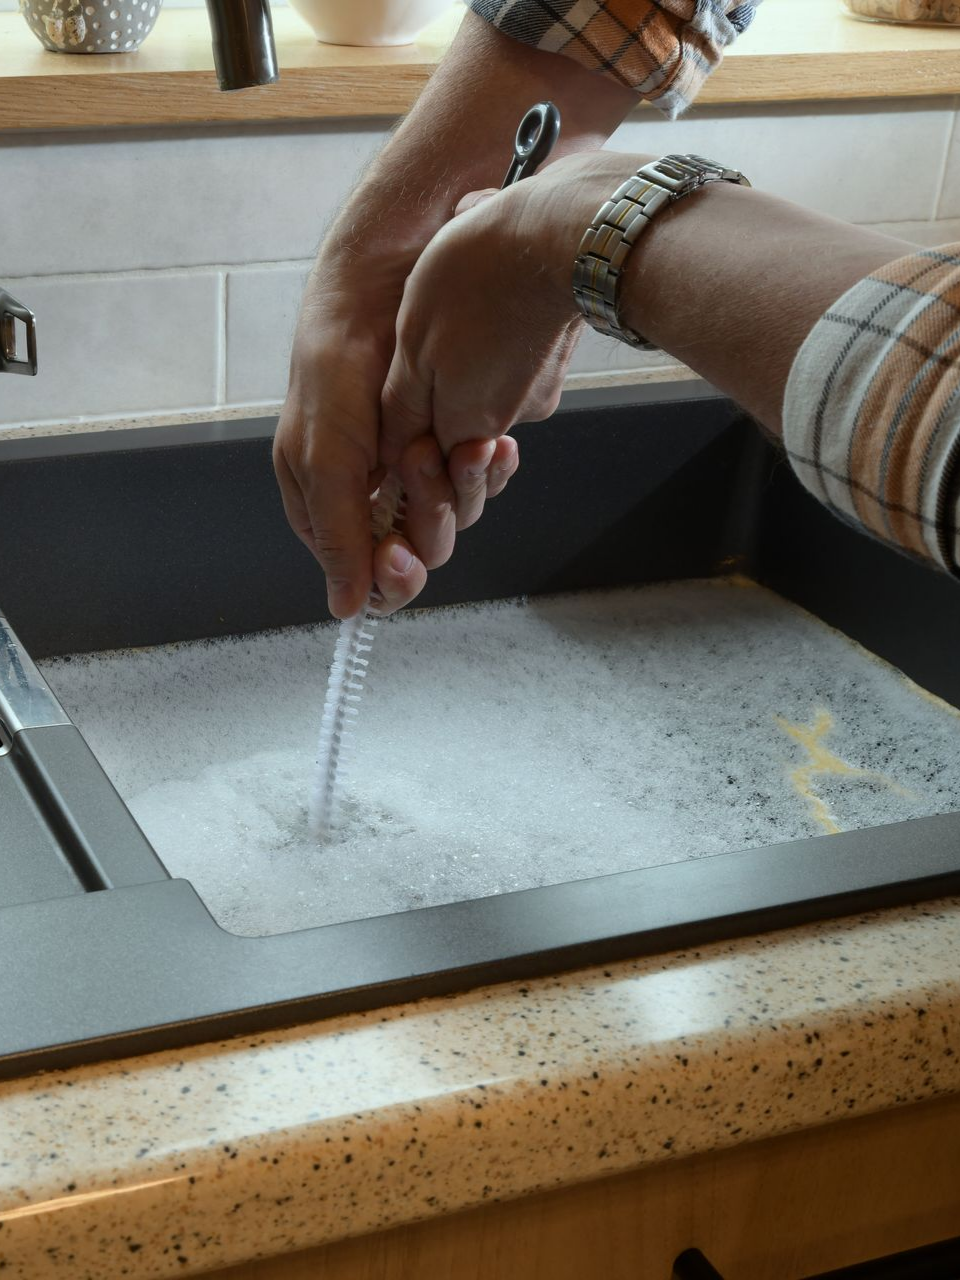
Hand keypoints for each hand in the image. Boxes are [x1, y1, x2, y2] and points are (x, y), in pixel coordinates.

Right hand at [273, 273, 520, 618]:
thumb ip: (337, 534)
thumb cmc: (336, 366)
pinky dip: (491, 466)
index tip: (402, 557)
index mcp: (331, 509)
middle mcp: (377, 499)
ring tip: (465, 443)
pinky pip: (484, 481)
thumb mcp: (325, 455)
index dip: (390, 578)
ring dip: (465, 486)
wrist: (383, 287)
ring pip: (458, 517)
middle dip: (430, 515)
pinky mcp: (455, 445)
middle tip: (423, 465)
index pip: (366, 578)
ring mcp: (419, 473)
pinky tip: (494, 443)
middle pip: (421, 552)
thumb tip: (345, 610)